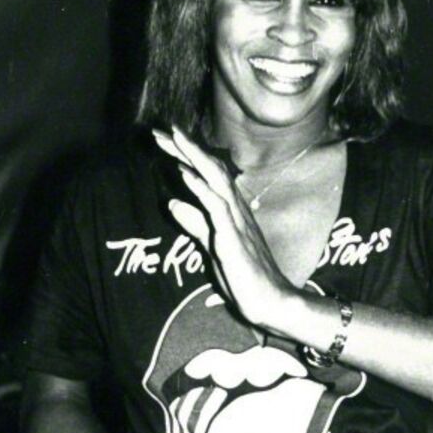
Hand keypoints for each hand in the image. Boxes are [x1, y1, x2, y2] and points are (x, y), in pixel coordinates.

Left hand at [154, 125, 294, 331]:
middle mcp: (236, 208)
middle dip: (186, 148)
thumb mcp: (212, 246)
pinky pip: (216, 207)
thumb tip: (173, 203)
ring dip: (192, 158)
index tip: (166, 139)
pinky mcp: (233, 237)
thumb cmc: (245, 276)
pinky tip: (185, 174)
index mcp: (231, 210)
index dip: (187, 156)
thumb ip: (195, 223)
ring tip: (174, 139)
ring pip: (214, 179)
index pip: (207, 175)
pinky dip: (200, 188)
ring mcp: (236, 220)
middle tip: (162, 130)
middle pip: (210, 169)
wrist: (271, 301)